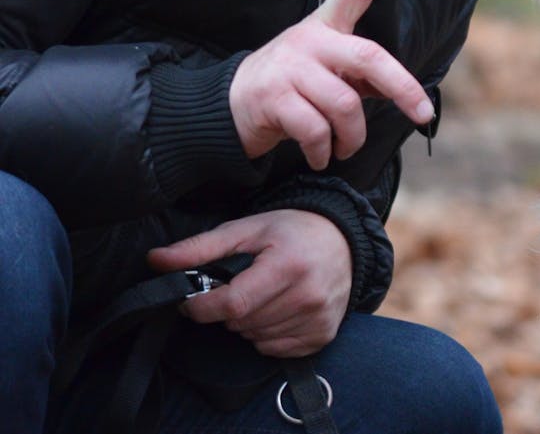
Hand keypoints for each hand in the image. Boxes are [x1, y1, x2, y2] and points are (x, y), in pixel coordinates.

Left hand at [147, 209, 351, 356]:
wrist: (344, 240)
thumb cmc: (292, 232)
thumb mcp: (246, 230)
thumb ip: (200, 248)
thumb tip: (156, 260)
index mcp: (287, 265)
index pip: (232, 304)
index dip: (202, 307)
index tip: (193, 300)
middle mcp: (307, 295)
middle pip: (241, 324)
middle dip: (227, 311)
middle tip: (240, 287)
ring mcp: (318, 317)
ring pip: (255, 338)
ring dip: (247, 323)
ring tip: (262, 296)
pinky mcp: (323, 334)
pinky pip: (274, 350)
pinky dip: (266, 336)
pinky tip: (277, 311)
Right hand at [230, 0, 433, 169]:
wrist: (229, 107)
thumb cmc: (292, 88)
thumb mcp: (327, 73)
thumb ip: (362, 76)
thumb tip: (402, 94)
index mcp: (326, 27)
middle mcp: (309, 40)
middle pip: (369, 58)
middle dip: (403, 88)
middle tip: (423, 114)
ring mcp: (290, 67)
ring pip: (345, 105)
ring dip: (352, 137)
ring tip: (344, 148)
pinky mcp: (273, 97)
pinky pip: (316, 131)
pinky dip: (324, 151)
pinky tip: (320, 156)